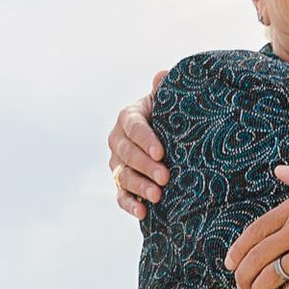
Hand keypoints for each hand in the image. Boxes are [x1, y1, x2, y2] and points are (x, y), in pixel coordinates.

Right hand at [109, 76, 168, 220]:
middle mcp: (118, 140)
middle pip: (127, 154)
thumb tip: (162, 75)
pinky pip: (120, 196)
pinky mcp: (121, 184)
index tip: (161, 152)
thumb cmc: (170, 116)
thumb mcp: (169, 102)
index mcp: (128, 117)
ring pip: (123, 176)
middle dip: (145, 166)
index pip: (133, 126)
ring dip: (139, 187)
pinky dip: (130, 205)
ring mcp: (118, 164)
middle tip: (165, 176)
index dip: (145, 139)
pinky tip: (143, 212)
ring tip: (158, 195)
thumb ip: (166, 90)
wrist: (169, 139)